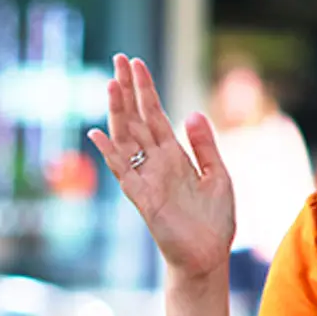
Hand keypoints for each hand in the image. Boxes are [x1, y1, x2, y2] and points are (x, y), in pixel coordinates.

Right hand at [88, 55, 234, 278]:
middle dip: (128, 89)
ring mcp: (147, 178)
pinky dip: (110, 152)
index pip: (156, 114)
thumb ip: (205, 145)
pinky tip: (97, 133)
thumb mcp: (218, 175)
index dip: (146, 89)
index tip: (136, 63)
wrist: (208, 256)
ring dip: (118, 112)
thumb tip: (192, 112)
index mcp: (175, 155)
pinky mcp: (142, 198)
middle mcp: (156, 162)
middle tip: (118, 59)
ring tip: (111, 84)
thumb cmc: (213, 220)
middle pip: (137, 119)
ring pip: (126, 138)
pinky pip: (123, 171)